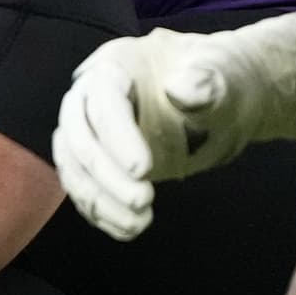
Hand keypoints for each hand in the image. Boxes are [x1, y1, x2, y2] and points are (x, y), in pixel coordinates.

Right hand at [53, 17, 295, 241]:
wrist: (217, 99)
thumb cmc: (218, 80)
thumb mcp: (222, 75)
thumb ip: (206, 81)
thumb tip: (183, 90)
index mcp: (115, 65)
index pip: (102, 100)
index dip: (117, 136)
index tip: (143, 170)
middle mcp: (90, 97)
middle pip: (77, 136)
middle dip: (105, 175)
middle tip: (144, 200)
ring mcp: (88, 131)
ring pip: (73, 168)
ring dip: (100, 201)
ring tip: (139, 223)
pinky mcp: (94, 161)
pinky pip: (83, 189)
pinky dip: (101, 213)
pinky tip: (130, 229)